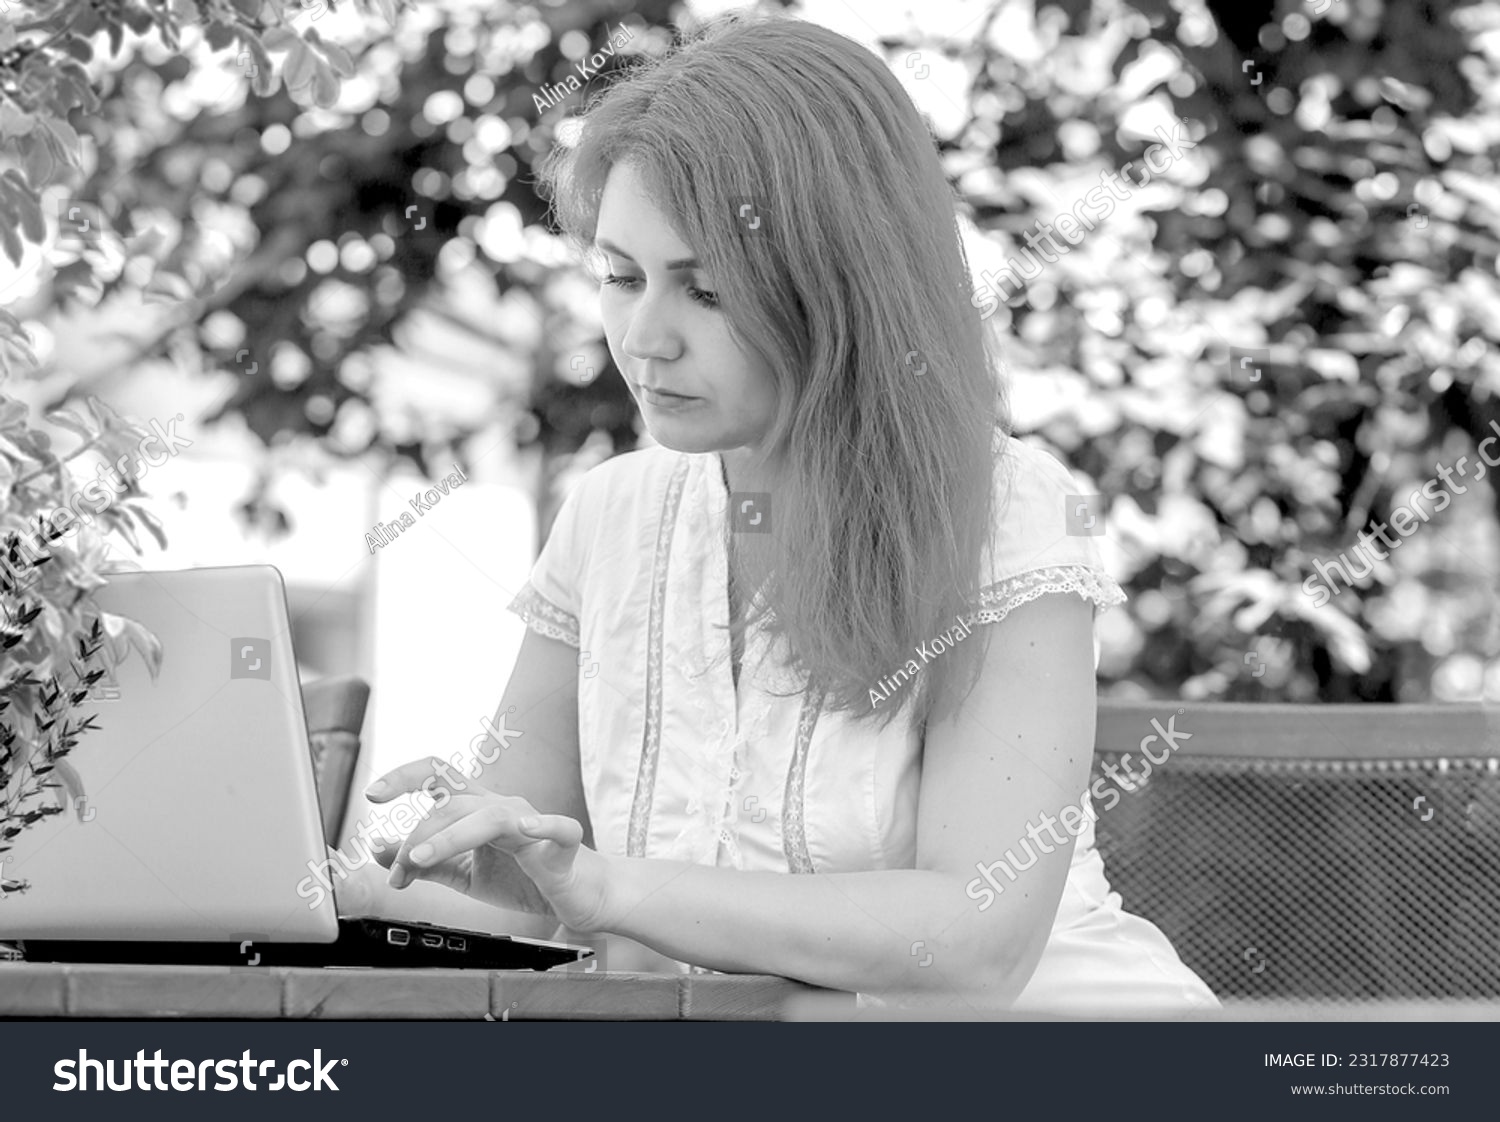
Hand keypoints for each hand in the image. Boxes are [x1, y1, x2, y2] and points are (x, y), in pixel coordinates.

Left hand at [363, 758, 612, 931]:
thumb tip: (379, 850)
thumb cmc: (527, 879)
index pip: (439, 777)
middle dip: (418, 837)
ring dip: (451, 835)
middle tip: (401, 876)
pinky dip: (543, 823)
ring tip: (423, 858)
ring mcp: (535, 822)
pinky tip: (526, 828)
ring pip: (489, 815)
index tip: (372, 795)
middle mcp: (504, 808)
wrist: (580, 898)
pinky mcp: (565, 845)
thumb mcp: (465, 874)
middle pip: (454, 803)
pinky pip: (558, 827)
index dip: (405, 777)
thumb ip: (426, 863)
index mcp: (480, 810)